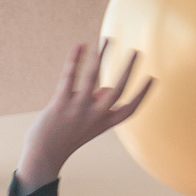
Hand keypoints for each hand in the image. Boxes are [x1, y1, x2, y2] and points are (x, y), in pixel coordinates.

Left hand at [14, 38, 154, 188]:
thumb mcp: (86, 126)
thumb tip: (105, 89)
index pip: (130, 109)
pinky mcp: (60, 103)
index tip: (152, 78)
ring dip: (101, 56)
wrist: (43, 157)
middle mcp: (94, 116)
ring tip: (107, 39)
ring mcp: (77, 109)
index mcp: (104, 123)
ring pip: (92, 77)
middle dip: (128, 69)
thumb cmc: (65, 138)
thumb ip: (97, 107)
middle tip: (136, 51)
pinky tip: (80, 45)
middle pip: (117, 90)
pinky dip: (75, 59)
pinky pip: (70, 76)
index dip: (142, 94)